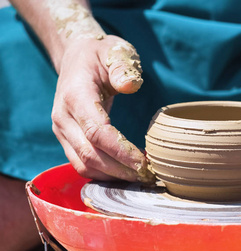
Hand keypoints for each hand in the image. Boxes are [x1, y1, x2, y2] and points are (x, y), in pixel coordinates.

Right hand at [51, 35, 154, 182]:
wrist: (76, 59)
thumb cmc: (101, 55)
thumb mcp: (115, 51)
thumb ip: (123, 66)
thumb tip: (130, 85)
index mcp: (75, 96)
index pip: (97, 132)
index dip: (120, 151)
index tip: (144, 163)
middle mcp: (63, 117)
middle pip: (90, 155)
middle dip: (120, 170)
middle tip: (147, 176)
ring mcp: (61, 130)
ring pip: (84, 165)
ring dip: (112, 176)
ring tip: (139, 177)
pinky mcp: (66, 139)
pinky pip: (81, 164)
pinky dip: (103, 173)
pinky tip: (125, 173)